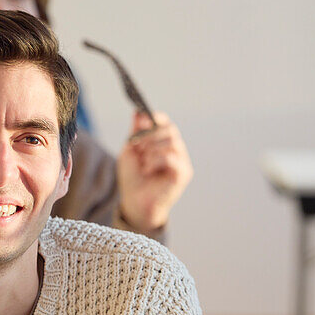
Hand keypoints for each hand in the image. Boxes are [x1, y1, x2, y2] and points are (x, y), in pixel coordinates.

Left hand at [116, 111, 192, 232]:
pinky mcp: (183, 173)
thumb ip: (136, 132)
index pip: (166, 123)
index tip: (140, 122)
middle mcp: (176, 151)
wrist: (135, 202)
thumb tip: (138, 112)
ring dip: (151, 149)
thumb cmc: (133, 179)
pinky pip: (171, 157)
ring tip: (143, 162)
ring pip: (171, 141)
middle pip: (170, 130)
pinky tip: (148, 170)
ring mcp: (182, 162)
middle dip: (150, 135)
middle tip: (136, 145)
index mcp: (164, 144)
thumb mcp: (131, 151)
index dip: (154, 119)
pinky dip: (155, 160)